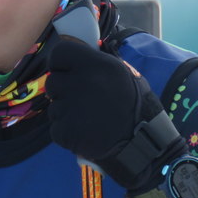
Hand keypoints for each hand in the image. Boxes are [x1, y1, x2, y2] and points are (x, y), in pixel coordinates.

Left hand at [46, 37, 184, 189]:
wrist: (145, 145)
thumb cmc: (135, 106)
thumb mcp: (122, 73)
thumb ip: (96, 63)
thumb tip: (76, 55)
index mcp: (96, 64)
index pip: (59, 52)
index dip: (59, 63)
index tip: (66, 71)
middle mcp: (82, 82)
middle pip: (52, 81)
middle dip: (62, 91)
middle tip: (80, 101)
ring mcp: (73, 108)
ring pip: (54, 107)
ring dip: (65, 113)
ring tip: (89, 120)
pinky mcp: (68, 132)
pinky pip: (56, 128)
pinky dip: (66, 133)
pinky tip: (86, 134)